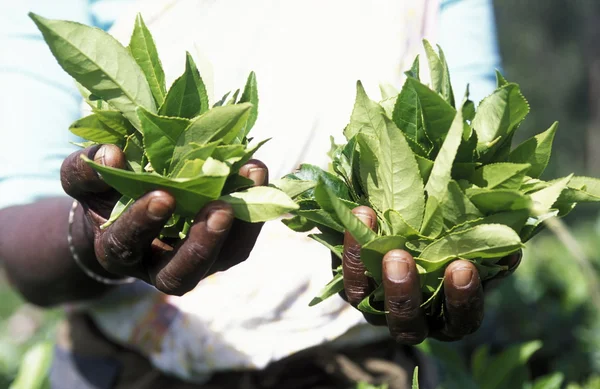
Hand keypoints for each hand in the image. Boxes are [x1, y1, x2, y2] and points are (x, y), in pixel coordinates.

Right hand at [61, 144, 266, 294]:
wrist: (131, 209)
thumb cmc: (105, 194)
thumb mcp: (86, 180)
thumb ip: (86, 170)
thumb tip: (111, 154)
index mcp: (119, 251)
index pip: (127, 244)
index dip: (142, 222)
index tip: (162, 195)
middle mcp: (159, 267)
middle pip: (180, 275)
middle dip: (201, 244)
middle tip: (220, 210)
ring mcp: (198, 262)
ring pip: (224, 258)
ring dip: (242, 223)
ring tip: (252, 176)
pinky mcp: (225, 248)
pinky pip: (244, 237)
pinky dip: (256, 208)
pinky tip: (257, 171)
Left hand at [337, 205, 521, 344]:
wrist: (405, 230)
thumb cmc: (450, 245)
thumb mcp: (471, 248)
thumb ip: (485, 249)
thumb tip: (511, 246)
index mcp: (447, 316)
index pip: (460, 320)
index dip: (461, 300)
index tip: (462, 267)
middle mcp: (411, 318)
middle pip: (406, 324)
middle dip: (403, 294)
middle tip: (400, 257)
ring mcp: (375, 304)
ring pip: (364, 300)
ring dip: (365, 268)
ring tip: (369, 225)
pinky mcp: (352, 283)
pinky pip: (345, 270)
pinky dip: (351, 244)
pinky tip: (361, 212)